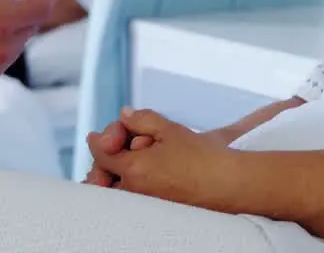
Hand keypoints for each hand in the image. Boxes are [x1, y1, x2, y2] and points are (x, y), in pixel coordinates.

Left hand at [84, 117, 233, 187]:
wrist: (227, 184)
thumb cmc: (201, 157)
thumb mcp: (169, 129)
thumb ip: (142, 119)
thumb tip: (124, 115)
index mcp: (134, 168)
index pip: (101, 153)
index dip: (99, 139)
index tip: (97, 133)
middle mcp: (133, 189)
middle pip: (102, 172)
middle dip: (107, 155)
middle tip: (120, 141)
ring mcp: (143, 202)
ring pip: (114, 186)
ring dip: (115, 170)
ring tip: (130, 153)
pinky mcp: (154, 208)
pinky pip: (129, 195)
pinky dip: (127, 182)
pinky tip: (141, 168)